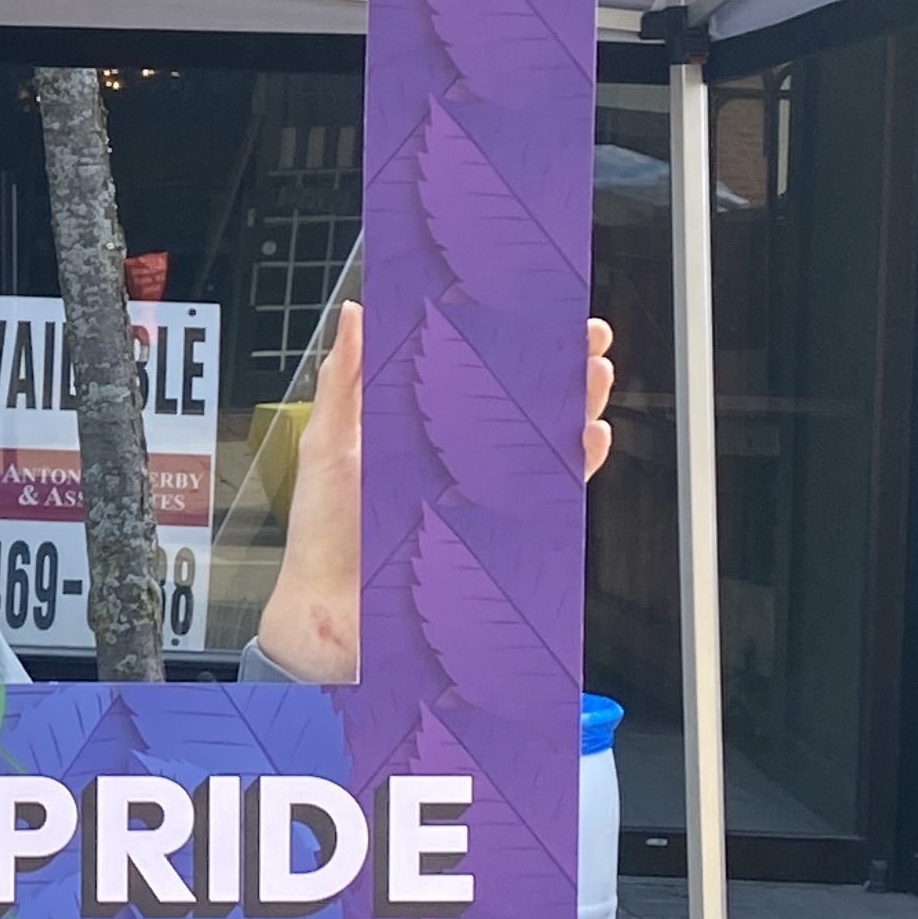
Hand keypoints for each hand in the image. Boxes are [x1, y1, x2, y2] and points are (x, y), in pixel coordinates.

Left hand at [251, 306, 613, 684]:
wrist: (328, 610)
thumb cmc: (323, 533)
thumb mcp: (328, 443)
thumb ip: (346, 379)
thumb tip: (354, 312)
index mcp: (425, 430)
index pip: (479, 378)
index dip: (512, 344)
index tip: (538, 308)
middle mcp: (462, 461)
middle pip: (525, 406)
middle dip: (562, 368)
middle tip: (585, 335)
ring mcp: (484, 497)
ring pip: (547, 445)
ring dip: (578, 408)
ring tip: (594, 375)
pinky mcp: (498, 536)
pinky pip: (549, 499)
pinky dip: (575, 468)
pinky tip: (586, 439)